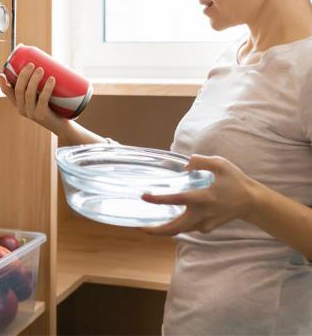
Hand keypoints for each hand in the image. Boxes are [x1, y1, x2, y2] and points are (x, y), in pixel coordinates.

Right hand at [0, 63, 67, 133]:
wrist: (62, 125)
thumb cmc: (53, 107)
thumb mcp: (42, 95)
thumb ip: (40, 82)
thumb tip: (45, 60)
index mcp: (19, 103)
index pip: (7, 93)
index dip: (2, 83)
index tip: (2, 73)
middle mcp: (22, 109)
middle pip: (19, 89)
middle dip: (24, 75)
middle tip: (32, 64)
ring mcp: (31, 113)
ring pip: (29, 93)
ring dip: (34, 79)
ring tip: (41, 69)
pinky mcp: (42, 115)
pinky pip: (42, 100)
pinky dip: (47, 88)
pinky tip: (52, 80)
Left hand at [140, 154, 256, 235]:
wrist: (252, 202)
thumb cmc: (235, 181)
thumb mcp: (220, 164)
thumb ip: (200, 161)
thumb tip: (184, 164)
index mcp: (204, 197)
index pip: (178, 199)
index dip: (160, 199)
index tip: (144, 196)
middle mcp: (202, 214)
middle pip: (175, 228)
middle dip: (156, 231)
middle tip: (140, 227)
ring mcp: (205, 223)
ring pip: (180, 230)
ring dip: (164, 229)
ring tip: (148, 224)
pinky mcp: (207, 228)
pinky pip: (189, 227)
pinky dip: (177, 224)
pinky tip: (169, 217)